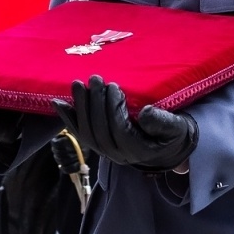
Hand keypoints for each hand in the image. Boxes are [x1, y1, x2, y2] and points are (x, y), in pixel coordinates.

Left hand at [52, 76, 197, 172]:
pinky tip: (58, 102)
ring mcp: (105, 152)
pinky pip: (79, 133)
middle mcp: (117, 155)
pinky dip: (68, 118)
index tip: (114, 86)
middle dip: (95, 103)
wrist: (166, 146)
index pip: (119, 130)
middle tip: (95, 78)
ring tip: (79, 84)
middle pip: (99, 131)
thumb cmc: (172, 132)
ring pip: (86, 133)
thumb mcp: (175, 127)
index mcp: (137, 150)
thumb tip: (144, 113)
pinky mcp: (96, 145)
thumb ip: (162, 121)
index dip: (113, 109)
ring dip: (80, 107)